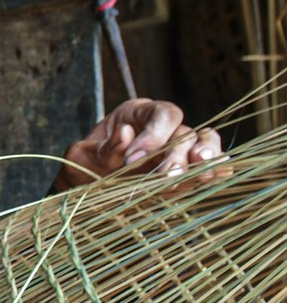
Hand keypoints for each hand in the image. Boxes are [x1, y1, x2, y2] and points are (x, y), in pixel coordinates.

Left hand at [57, 98, 221, 189]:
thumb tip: (125, 134)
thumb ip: (103, 147)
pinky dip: (215, 169)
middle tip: (167, 176)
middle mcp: (164, 128)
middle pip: (184, 132)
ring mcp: (179, 149)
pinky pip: (208, 164)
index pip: (162, 114)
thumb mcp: (82, 156)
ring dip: (205, 158)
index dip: (155, 134)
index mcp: (139, 114)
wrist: (88, 188)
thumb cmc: (85, 166)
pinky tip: (218, 176)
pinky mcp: (186, 170)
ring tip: (203, 173)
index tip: (133, 159)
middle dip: (177, 155)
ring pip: (203, 144)